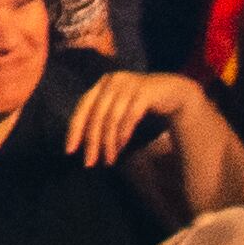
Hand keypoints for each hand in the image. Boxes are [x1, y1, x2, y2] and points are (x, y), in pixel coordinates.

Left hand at [63, 70, 195, 167]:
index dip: (74, 130)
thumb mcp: (119, 109)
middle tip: (89, 163)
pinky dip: (123, 133)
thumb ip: (103, 119)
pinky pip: (130, 116)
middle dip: (92, 142)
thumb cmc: (140, 104)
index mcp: (101, 85)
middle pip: (96, 115)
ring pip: (112, 118)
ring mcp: (128, 84)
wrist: (173, 93)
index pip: (82, 108)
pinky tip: (121, 148)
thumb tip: (85, 145)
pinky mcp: (144, 92)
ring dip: (108, 142)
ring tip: (109, 160)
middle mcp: (112, 81)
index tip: (70, 151)